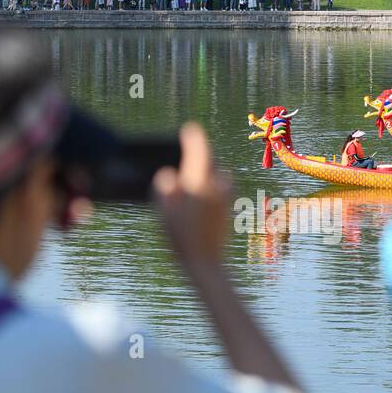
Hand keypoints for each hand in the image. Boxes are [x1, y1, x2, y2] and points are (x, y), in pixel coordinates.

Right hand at [153, 123, 230, 265]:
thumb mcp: (164, 211)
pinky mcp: (228, 210)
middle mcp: (216, 186)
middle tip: (188, 152)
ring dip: (206, 173)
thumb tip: (168, 174)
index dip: (193, 138)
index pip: (200, 150)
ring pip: (216, 176)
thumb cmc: (181, 237)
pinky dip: (210, 186)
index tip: (189, 129)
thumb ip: (165, 187)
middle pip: (210, 162)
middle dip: (200, 157)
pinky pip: (219, 189)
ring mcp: (225, 198)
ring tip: (190, 177)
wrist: (206, 263)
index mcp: (200, 181)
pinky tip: (197, 196)